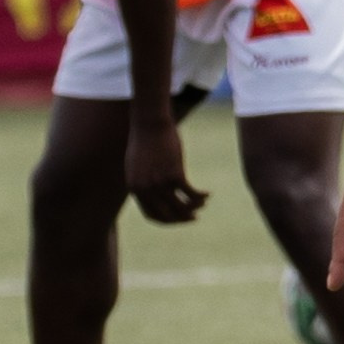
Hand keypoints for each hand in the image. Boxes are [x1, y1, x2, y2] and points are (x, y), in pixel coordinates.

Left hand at [125, 113, 207, 227]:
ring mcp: (160, 183)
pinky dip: (200, 196)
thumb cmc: (145, 140)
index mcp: (136, 188)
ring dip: (194, 208)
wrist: (150, 122)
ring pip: (181, 207)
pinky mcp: (174, 174)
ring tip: (202, 204)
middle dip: (182, 219)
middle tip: (194, 217)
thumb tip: (155, 192)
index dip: (167, 220)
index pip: (152, 215)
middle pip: (168, 215)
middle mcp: (146, 190)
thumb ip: (144, 180)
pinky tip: (207, 194)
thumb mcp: (138, 164)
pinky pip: (190, 193)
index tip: (178, 218)